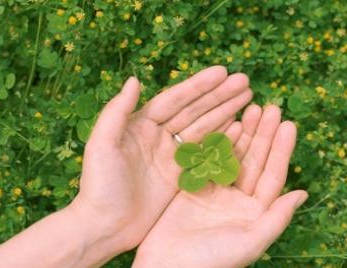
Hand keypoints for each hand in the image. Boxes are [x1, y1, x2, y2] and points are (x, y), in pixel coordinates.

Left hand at [69, 66, 252, 263]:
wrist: (104, 227)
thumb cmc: (99, 186)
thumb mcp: (101, 145)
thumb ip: (116, 112)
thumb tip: (135, 80)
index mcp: (141, 125)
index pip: (175, 100)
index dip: (199, 86)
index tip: (223, 72)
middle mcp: (158, 136)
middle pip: (194, 110)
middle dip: (219, 96)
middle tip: (245, 82)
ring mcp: (171, 156)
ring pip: (203, 128)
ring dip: (225, 112)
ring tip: (248, 97)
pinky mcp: (180, 176)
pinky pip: (205, 153)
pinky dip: (222, 139)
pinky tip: (239, 127)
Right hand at [133, 105, 307, 267]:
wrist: (166, 266)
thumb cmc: (210, 261)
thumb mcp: (249, 242)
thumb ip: (277, 218)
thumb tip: (303, 194)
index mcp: (255, 212)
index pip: (272, 175)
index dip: (281, 149)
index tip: (288, 124)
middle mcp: (238, 199)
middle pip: (254, 160)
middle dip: (263, 134)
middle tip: (270, 107)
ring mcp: (215, 191)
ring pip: (233, 155)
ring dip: (243, 133)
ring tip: (251, 108)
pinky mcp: (194, 186)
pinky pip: (208, 159)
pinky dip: (217, 141)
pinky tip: (226, 123)